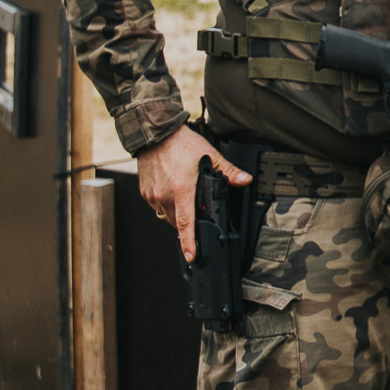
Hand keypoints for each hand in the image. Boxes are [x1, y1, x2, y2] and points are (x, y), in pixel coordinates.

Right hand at [135, 124, 250, 263]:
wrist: (155, 133)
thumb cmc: (181, 143)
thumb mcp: (210, 155)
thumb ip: (228, 171)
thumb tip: (245, 180)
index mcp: (182, 190)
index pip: (185, 223)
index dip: (189, 242)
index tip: (191, 256)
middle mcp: (164, 195)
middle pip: (176, 221)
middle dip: (187, 222)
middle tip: (196, 212)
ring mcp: (152, 194)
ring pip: (165, 214)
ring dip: (176, 212)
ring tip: (184, 197)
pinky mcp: (144, 191)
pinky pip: (156, 205)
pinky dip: (165, 203)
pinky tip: (173, 190)